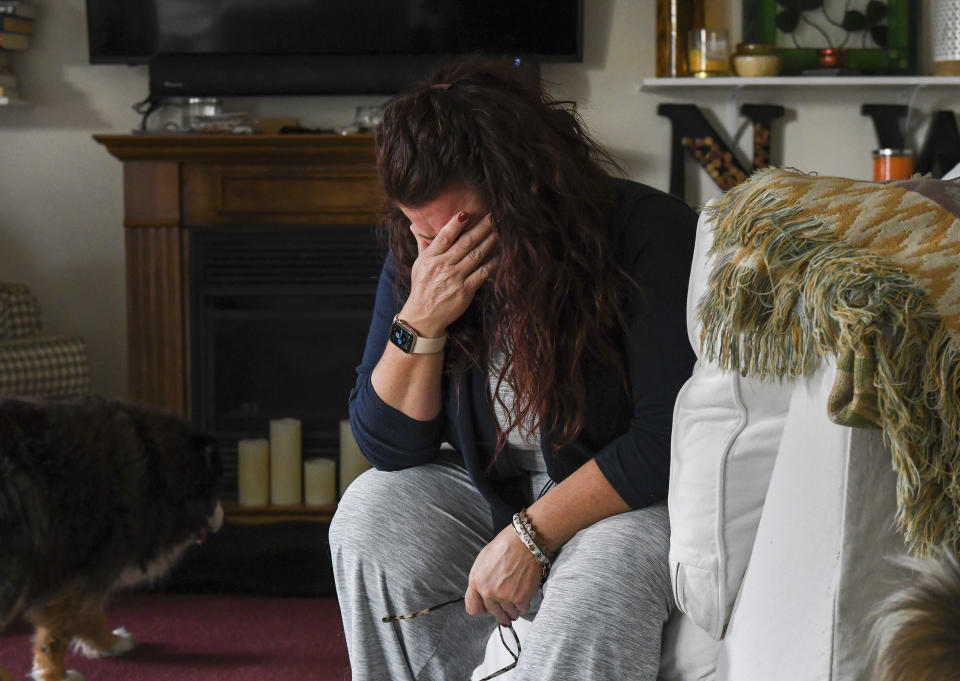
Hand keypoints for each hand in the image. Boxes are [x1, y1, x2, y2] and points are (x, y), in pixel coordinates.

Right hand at [400, 212, 498, 336]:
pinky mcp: (465, 291)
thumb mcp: (418, 265)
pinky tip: (499, 256)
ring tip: (499, 232)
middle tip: (493, 217)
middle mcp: (442, 266)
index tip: (465, 213)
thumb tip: (417, 226)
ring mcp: (454, 278)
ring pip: (475, 256)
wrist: (423, 315)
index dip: (454, 225)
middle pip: (464, 243)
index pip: (443, 237)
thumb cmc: (422, 287)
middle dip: (480, 228)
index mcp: (430, 258)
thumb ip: (423, 245)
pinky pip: (481, 273)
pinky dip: (491, 264)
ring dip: (489, 242)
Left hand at [464, 524, 541, 625]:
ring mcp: (504, 597)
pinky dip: (524, 603)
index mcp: (476, 582)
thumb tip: (482, 595)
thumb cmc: (505, 546)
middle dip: (500, 612)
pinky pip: (522, 609)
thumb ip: (480, 582)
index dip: (482, 609)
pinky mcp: (520, 599)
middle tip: (506, 608)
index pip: (473, 608)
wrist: (524, 542)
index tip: (487, 608)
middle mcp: (488, 592)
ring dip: (513, 608)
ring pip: (509, 614)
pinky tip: (524, 591)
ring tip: (517, 595)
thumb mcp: (482, 562)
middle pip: (493, 613)